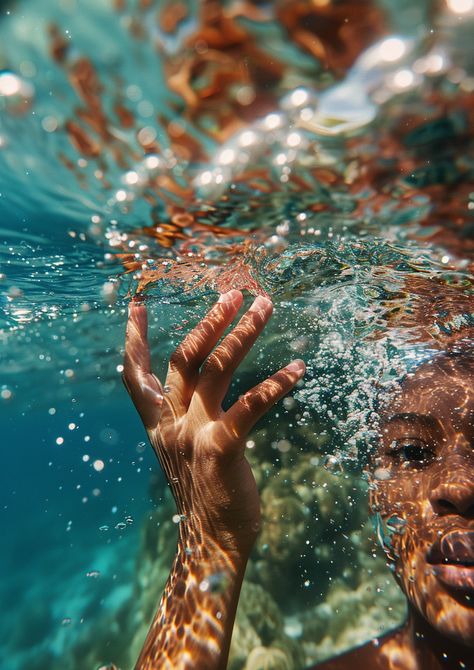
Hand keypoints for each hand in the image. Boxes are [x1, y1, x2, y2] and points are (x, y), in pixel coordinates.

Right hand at [123, 289, 304, 553]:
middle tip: (234, 293)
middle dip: (209, 322)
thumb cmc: (203, 494)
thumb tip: (193, 390)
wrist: (210, 543)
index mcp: (159, 425)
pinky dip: (275, 383)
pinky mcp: (222, 449)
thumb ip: (182, 418)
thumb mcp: (181, 452)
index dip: (134, 338)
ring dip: (243, 333)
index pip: (137, 375)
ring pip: (217, 368)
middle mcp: (172, 424)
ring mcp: (195, 435)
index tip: (136, 304)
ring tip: (266, 306)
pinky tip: (299, 368)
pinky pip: (250, 406)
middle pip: (185, 358)